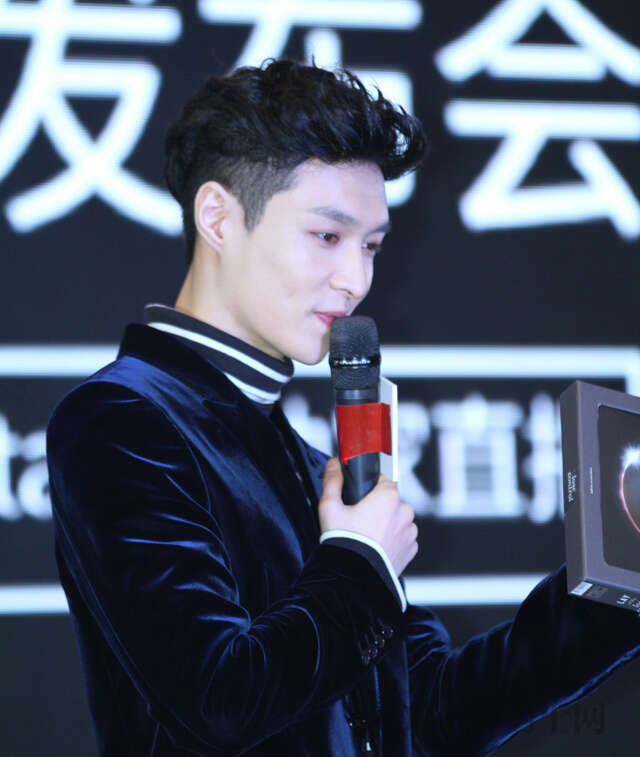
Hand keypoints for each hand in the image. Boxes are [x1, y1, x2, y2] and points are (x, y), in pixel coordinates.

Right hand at [318, 457, 417, 575]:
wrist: (353, 577)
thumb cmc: (344, 542)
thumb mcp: (330, 507)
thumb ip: (333, 481)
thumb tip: (334, 464)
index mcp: (389, 496)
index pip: (383, 480)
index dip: (369, 487)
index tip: (359, 498)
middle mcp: (404, 512)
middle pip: (390, 501)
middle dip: (377, 507)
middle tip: (358, 520)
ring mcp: (409, 532)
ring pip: (397, 520)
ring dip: (385, 525)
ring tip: (366, 537)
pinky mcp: (410, 550)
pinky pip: (401, 539)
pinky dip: (391, 541)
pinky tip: (375, 548)